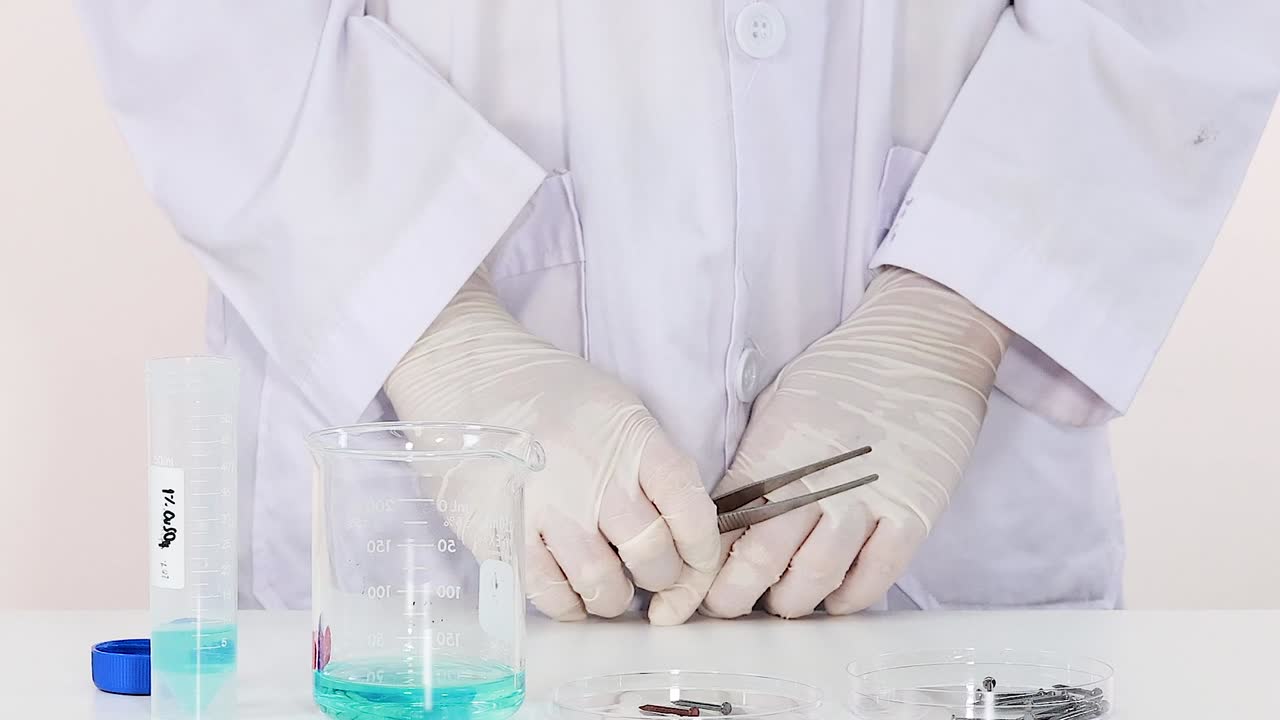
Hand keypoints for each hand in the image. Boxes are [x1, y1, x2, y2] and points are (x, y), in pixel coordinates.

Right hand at [385, 271, 719, 621]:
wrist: (465, 375)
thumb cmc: (547, 392)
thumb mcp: (615, 408)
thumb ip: (649, 462)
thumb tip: (682, 525)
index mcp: (633, 440)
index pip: (691, 510)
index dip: (703, 551)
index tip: (697, 561)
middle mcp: (596, 476)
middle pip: (653, 556)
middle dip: (662, 580)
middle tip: (650, 576)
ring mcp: (548, 508)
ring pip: (603, 586)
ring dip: (614, 599)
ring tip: (610, 589)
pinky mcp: (504, 534)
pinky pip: (549, 594)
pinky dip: (570, 607)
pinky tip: (571, 595)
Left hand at [654, 268, 1010, 619]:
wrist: (919, 345)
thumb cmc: (843, 371)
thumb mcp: (776, 407)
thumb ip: (753, 460)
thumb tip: (723, 510)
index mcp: (772, 454)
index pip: (723, 525)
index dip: (703, 564)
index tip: (692, 584)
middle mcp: (814, 483)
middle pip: (760, 562)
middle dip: (733, 596)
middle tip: (727, 606)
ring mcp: (866, 501)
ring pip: (814, 578)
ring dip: (790, 602)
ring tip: (781, 602)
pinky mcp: (912, 513)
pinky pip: (875, 576)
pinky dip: (849, 598)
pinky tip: (834, 597)